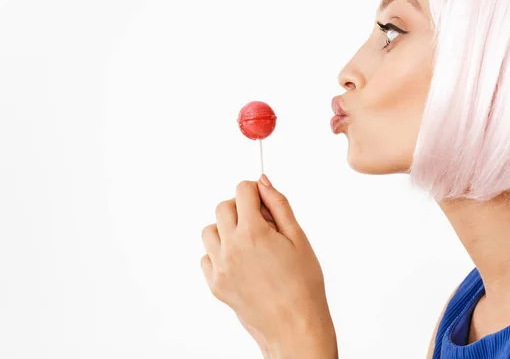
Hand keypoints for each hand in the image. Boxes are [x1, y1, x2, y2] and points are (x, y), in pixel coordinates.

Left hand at [200, 175, 336, 358]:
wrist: (295, 327)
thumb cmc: (303, 284)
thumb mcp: (298, 238)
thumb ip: (278, 205)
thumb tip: (262, 182)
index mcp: (253, 232)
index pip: (242, 191)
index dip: (255, 191)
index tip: (263, 200)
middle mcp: (230, 248)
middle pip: (223, 207)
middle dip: (240, 207)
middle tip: (261, 223)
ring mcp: (220, 268)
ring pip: (210, 231)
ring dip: (226, 229)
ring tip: (249, 242)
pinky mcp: (215, 285)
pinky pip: (207, 256)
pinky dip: (220, 253)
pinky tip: (241, 261)